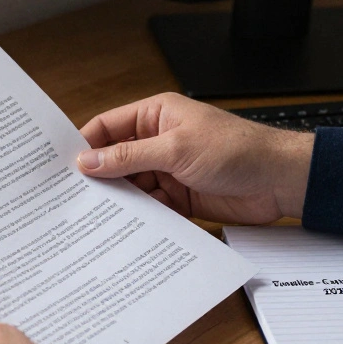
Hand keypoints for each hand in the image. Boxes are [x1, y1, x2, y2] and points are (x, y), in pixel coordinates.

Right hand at [78, 92, 314, 222]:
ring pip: (132, 186)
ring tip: (93, 217)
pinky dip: (139, 216)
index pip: (109, 126)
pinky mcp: (180, 197)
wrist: (279, 181)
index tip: (62, 165)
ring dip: (118, 200)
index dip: (85, 143)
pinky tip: (124, 228)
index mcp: (156, 115)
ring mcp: (169, 170)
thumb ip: (130, 157)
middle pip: (116, 159)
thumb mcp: (175, 149)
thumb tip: (89, 161)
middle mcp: (159, 141)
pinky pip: (151, 206)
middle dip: (98, 177)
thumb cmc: (237, 150)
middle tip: (71, 197)